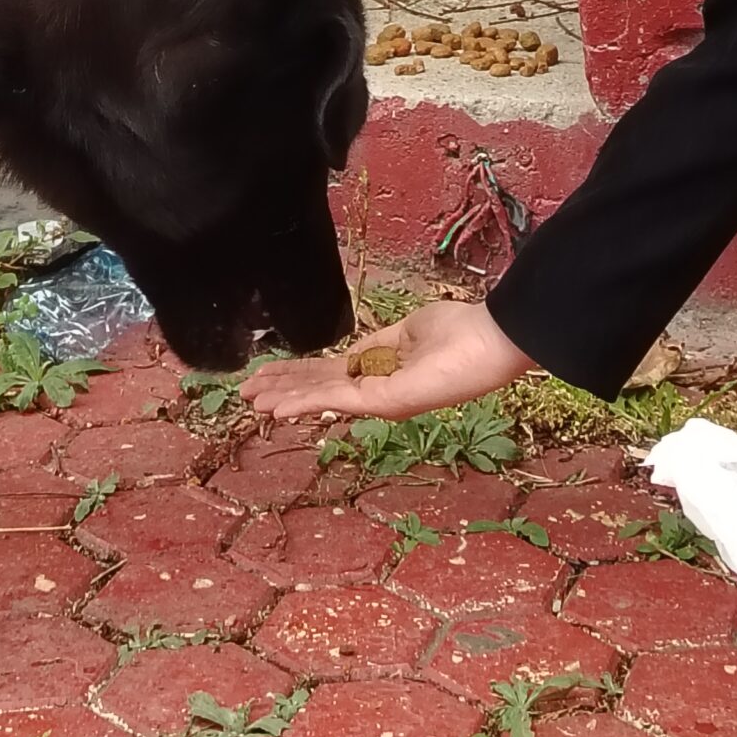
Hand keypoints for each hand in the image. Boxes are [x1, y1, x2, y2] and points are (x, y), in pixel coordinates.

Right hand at [242, 297, 535, 424]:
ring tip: (251, 401)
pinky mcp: (384, 401)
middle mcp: (374, 388)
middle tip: (245, 392)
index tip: (266, 373)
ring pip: (320, 397)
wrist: (491, 341)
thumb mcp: (408, 332)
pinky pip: (336, 400)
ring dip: (283, 398)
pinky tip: (277, 405)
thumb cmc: (459, 331)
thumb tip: (352, 356)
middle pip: (317, 388)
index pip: (328, 374)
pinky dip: (304, 402)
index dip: (295, 374)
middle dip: (280, 387)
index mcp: (379, 369)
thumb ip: (378, 347)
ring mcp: (378, 398)